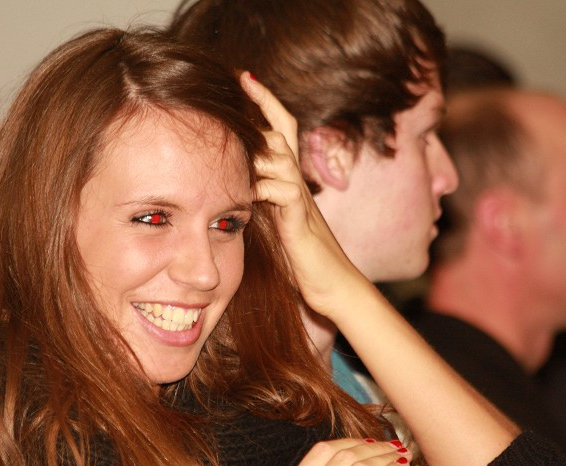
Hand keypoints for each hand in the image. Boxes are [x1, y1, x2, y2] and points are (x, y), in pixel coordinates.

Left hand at [239, 72, 368, 317]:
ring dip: (254, 146)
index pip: (282, 131)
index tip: (245, 78)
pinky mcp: (299, 220)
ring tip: (229, 138)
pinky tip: (242, 187)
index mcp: (290, 182)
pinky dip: (259, 185)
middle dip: (260, 107)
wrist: (336, 287)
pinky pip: (281, 190)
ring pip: (280, 155)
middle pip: (282, 133)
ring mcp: (300, 200)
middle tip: (238, 84)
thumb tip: (234, 186)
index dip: (266, 102)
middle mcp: (296, 184)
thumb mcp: (277, 222)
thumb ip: (262, 200)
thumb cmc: (304, 259)